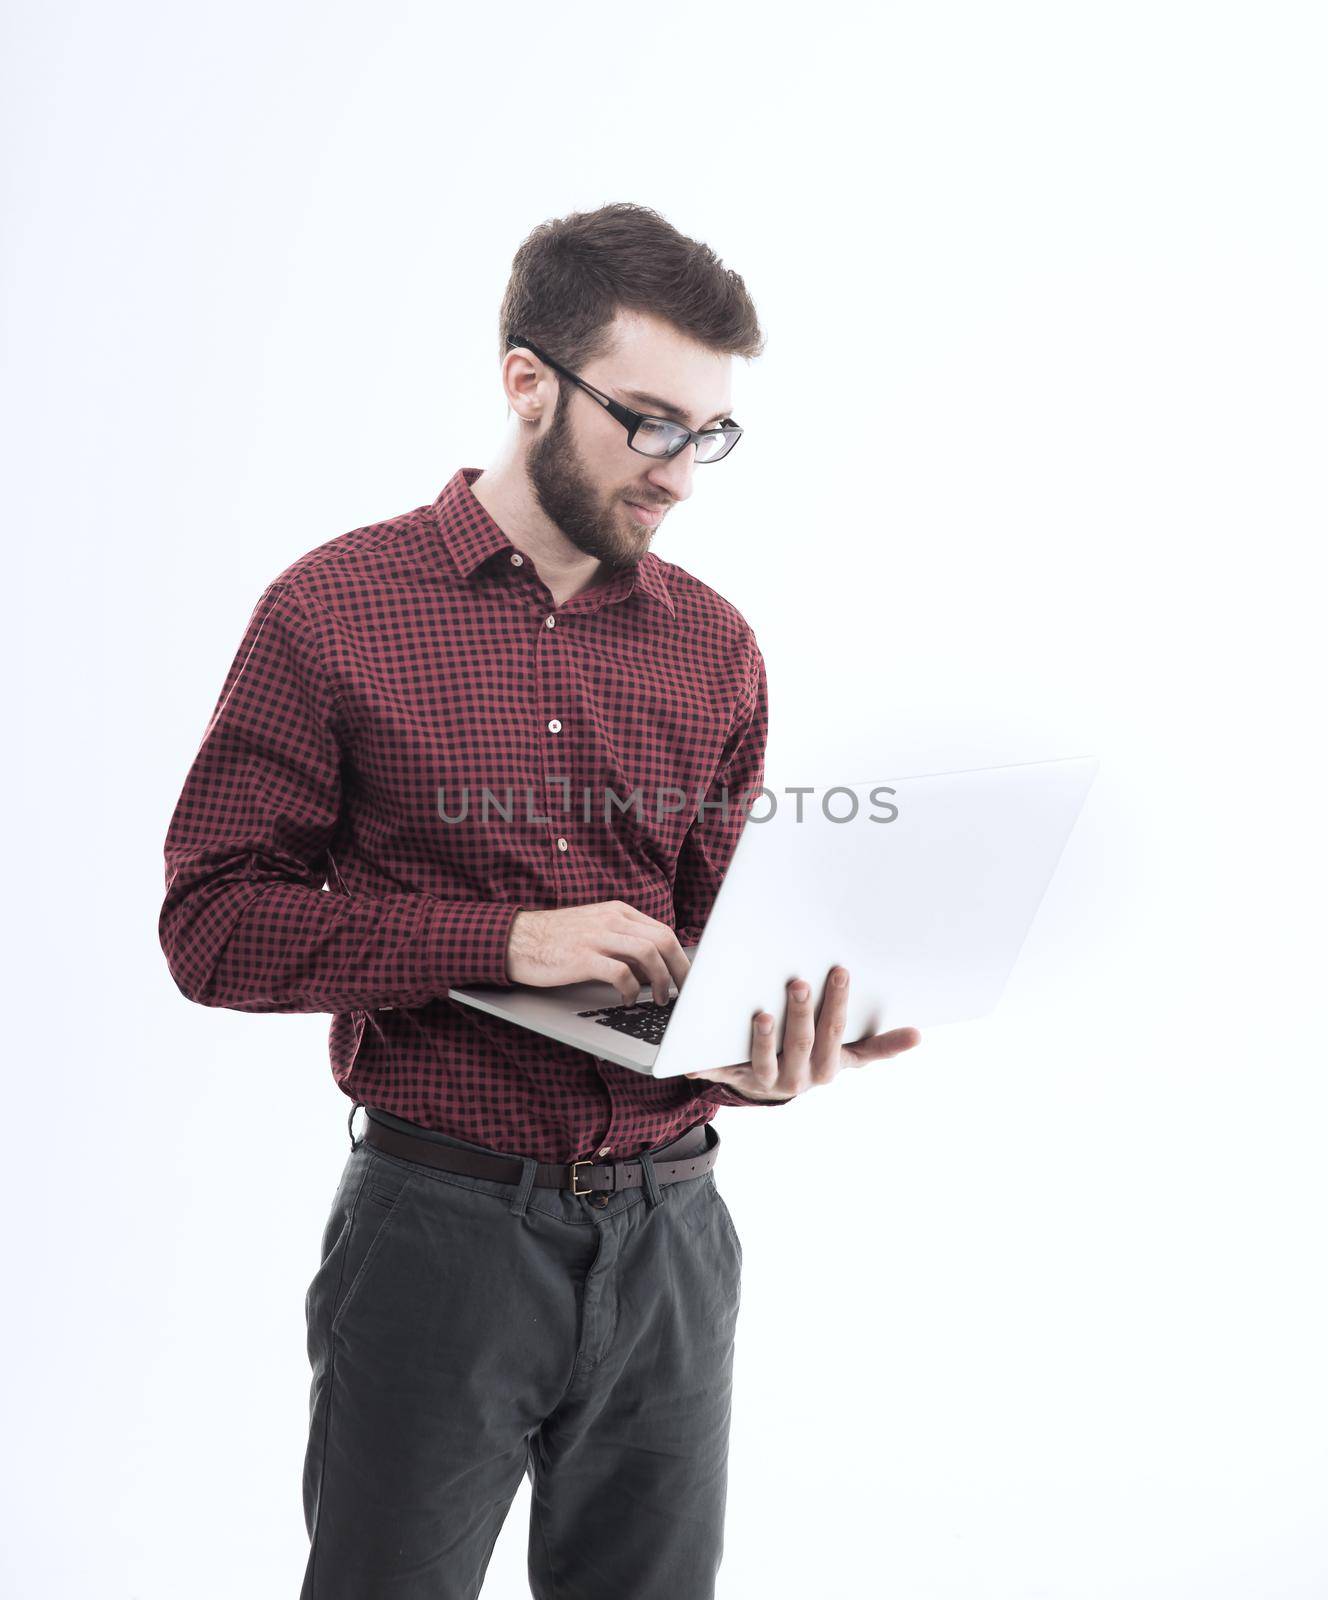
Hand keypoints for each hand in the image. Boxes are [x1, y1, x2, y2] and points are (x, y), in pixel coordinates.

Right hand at [505, 900, 690, 1007]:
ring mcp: (597, 936)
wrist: (516, 940)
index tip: (687, 978)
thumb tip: (653, 969)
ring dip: (661, 980)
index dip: (681, 957)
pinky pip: (620, 973)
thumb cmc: (556, 939)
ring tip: (659, 998)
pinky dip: (631, 989)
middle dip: (680, 969)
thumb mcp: (595, 930)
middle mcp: (611, 920)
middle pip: (663, 940)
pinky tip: (627, 1000)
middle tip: (684, 991)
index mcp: (618, 912)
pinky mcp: (583, 957)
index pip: (662, 931)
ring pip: (648, 953)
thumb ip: (624, 942)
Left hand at [685, 966, 920, 1101]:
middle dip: (800, 1013)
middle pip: (800, 1044)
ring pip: (763, 1061)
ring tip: (761, 1014)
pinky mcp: (731, 1078)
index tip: (840, 971)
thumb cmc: (816, 1057)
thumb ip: (880, 1046)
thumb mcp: (848, 1055)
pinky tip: (692, 1058)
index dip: (837, 1004)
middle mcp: (796, 1078)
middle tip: (798, 981)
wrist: (772, 1086)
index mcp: (826, 1068)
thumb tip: (918, 1035)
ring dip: (763, 1039)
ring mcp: (763, 1079)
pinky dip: (704, 1066)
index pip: (835, 1033)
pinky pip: (717, 1071)